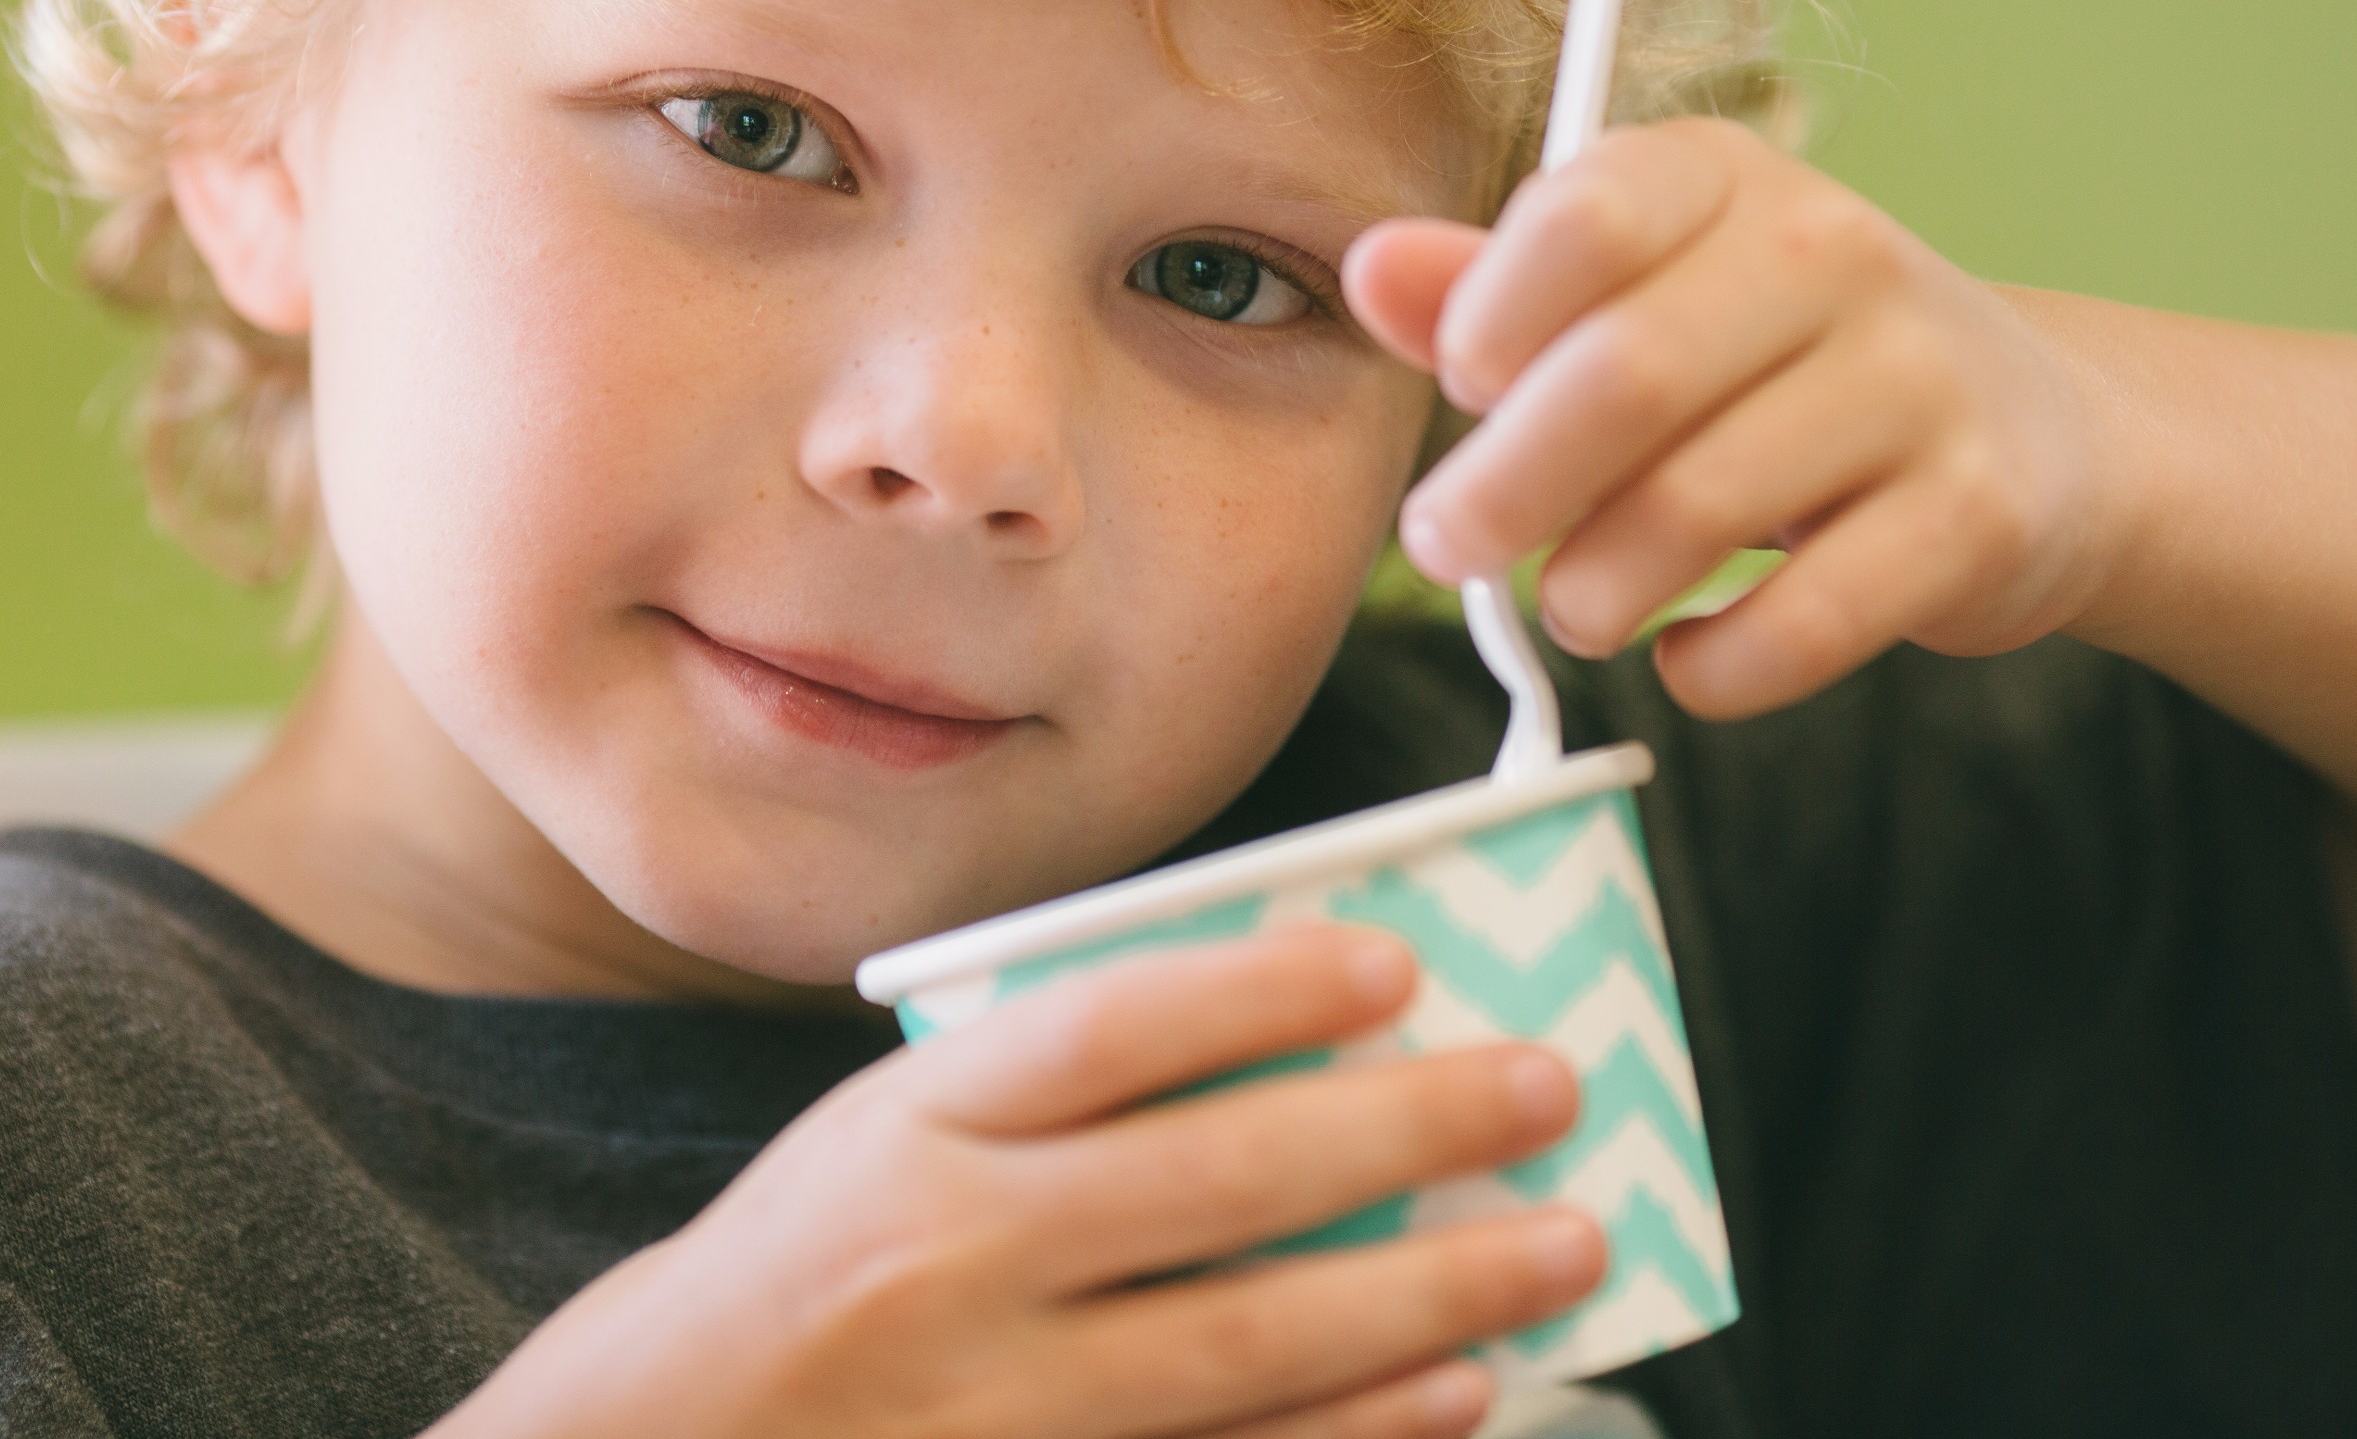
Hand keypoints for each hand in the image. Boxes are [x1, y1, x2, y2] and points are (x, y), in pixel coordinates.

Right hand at [439, 927, 1601, 1438]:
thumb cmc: (796, 1271)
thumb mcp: (877, 1135)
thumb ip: (1038, 1091)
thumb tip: (1278, 1035)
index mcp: (904, 1129)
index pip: (1102, 1030)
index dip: (1258, 987)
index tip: (1394, 961)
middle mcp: (948, 1259)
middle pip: (1213, 1182)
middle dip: (1407, 1130)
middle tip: (1546, 1086)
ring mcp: (994, 1407)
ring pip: (1246, 1344)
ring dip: (1427, 1294)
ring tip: (1560, 1243)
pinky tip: (1460, 1397)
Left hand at [1346, 117, 2113, 717]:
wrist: (2034, 431)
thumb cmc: (1774, 365)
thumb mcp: (1636, 299)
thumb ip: (1494, 290)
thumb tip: (1367, 269)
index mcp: (1725, 180)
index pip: (1586, 213)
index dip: (1493, 314)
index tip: (1464, 388)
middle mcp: (1835, 252)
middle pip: (1624, 375)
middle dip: (1504, 487)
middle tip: (1448, 547)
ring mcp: (1919, 381)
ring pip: (1699, 506)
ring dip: (1593, 588)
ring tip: (1572, 608)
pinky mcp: (1977, 513)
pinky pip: (1805, 619)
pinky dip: (1716, 666)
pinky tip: (1689, 655)